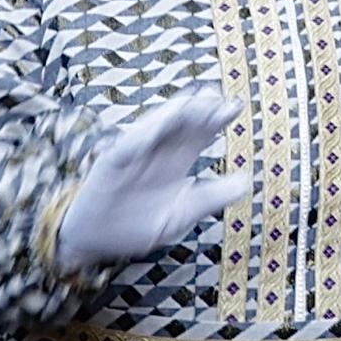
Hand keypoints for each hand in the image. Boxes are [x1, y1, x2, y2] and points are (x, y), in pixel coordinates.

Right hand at [50, 88, 243, 274]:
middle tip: (217, 99)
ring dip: (171, 115)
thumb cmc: (137, 226)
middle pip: (180, 124)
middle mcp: (157, 152)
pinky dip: (139, 138)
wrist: (95, 242)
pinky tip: (155, 132)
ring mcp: (133, 155)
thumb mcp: (180, 215)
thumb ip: (209, 199)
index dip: (217, 119)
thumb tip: (246, 182)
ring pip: (154, 126)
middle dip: (198, 109)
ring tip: (191, 105)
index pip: (200, 134)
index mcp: (176, 162)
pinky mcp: (110, 163)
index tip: (236, 107)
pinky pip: (125, 147)